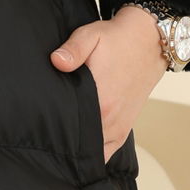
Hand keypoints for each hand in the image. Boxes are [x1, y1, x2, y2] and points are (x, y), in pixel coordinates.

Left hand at [50, 5, 167, 162]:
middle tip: (45, 135)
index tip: (41, 129)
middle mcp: (111, 119)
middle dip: (64, 142)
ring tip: (60, 142)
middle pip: (82, 143)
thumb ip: (72, 50)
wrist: (148, 42)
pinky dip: (96, 153)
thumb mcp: (91, 36)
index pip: (72, 128)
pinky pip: (108, 151)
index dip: (55, 131)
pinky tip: (81, 147)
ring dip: (80, 149)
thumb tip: (56, 61)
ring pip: (95, 152)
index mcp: (101, 100)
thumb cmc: (117, 39)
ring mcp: (120, 126)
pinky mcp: (125, 127)